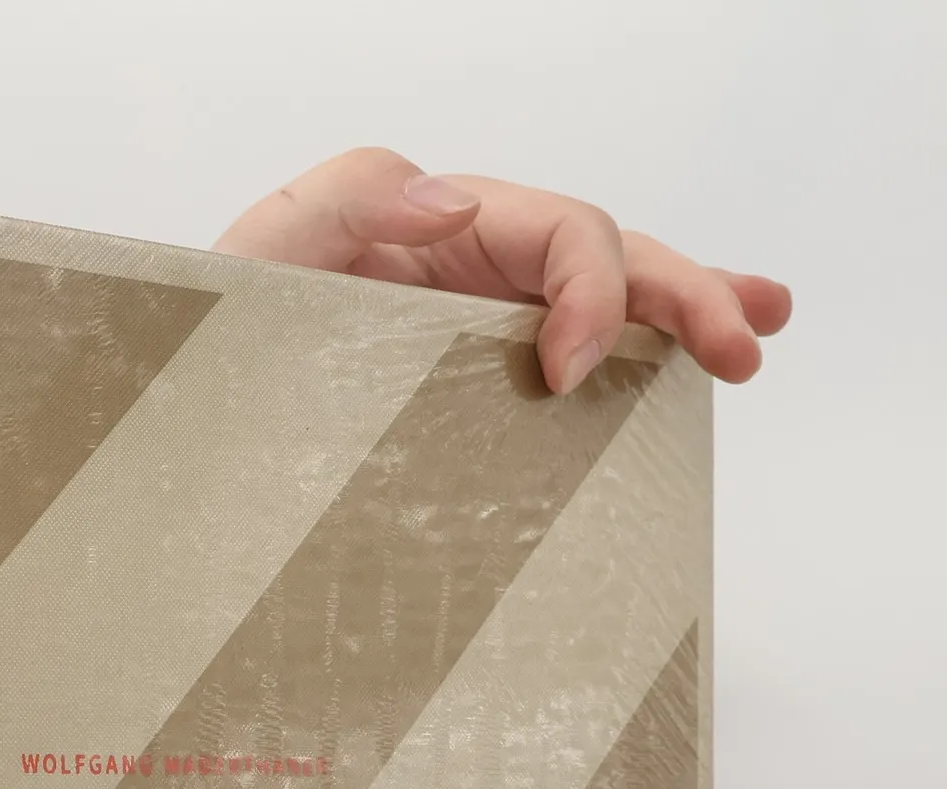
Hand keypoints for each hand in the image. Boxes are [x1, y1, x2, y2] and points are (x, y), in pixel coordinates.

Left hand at [215, 147, 791, 395]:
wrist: (192, 428)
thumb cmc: (217, 337)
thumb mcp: (261, 253)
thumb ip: (346, 204)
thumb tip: (455, 203)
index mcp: (437, 227)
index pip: (559, 231)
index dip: (592, 292)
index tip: (569, 376)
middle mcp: (471, 268)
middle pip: (607, 257)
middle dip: (686, 292)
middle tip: (744, 344)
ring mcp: (480, 328)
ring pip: (609, 302)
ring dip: (691, 311)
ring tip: (754, 336)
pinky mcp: (473, 390)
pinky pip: (571, 364)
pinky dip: (635, 363)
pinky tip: (689, 373)